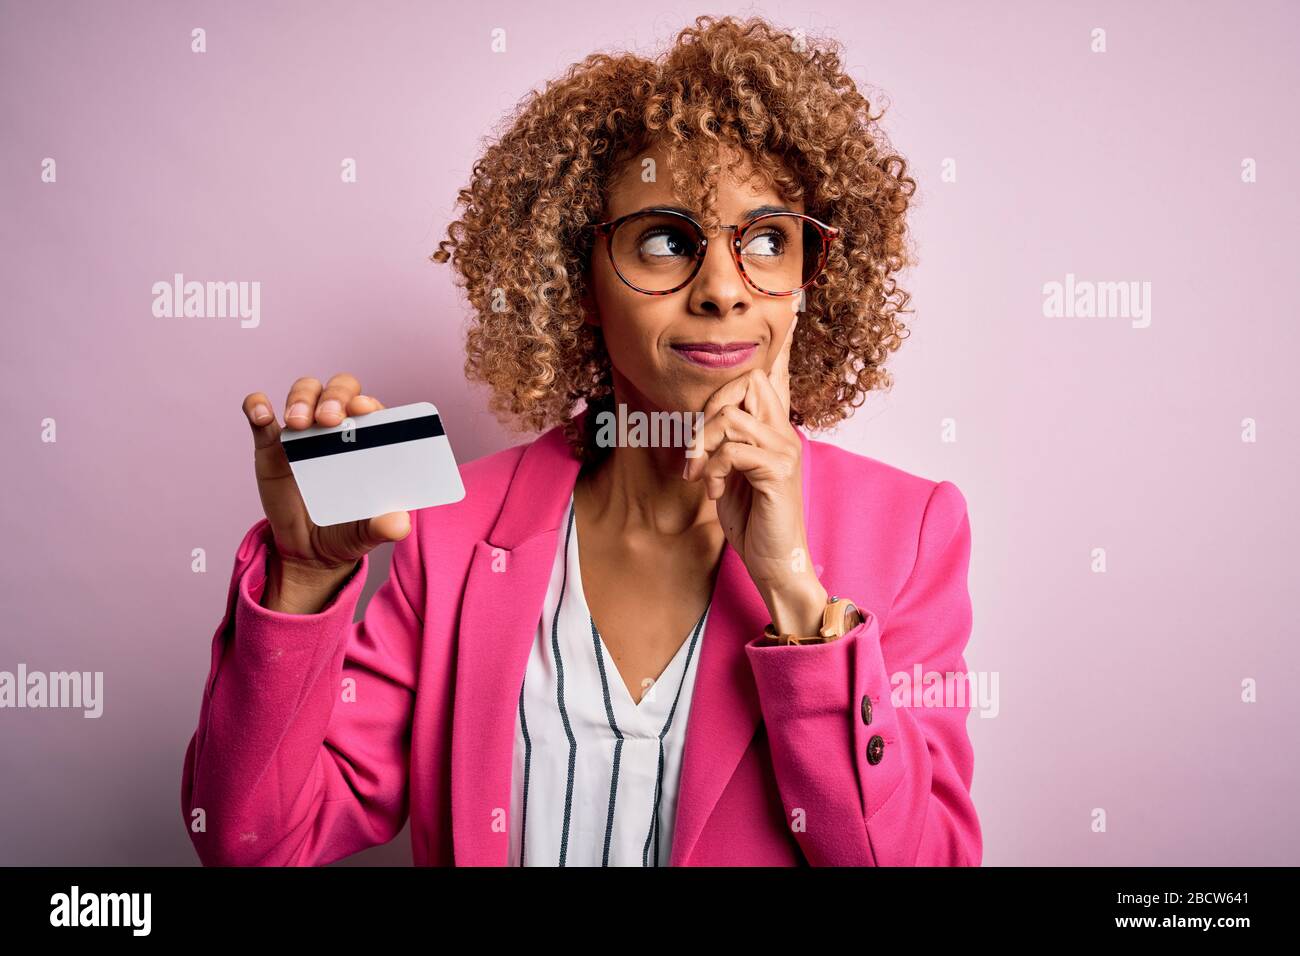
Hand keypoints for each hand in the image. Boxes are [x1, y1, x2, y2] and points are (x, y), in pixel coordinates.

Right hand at [242, 372, 409, 577]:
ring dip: (301, 398)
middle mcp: (338, 427)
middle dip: (335, 395)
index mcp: (368, 440)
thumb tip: (400, 525)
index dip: (368, 403)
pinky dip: (257, 406)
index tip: (362, 410)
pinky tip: (261, 416)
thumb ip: (383, 527)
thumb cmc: (347, 530)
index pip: (372, 408)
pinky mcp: (270, 444)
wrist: (309, 550)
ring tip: (297, 424)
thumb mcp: (367, 532)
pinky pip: (260, 413)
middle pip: (339, 389)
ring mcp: (304, 431)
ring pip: (305, 392)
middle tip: (328, 420)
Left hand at [682, 313, 826, 628]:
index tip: (789, 307)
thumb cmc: (754, 522)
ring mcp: (784, 449)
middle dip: (709, 408)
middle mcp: (784, 431)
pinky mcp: (778, 470)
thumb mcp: (729, 478)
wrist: (778, 566)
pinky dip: (713, 467)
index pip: (774, 375)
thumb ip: (723, 447)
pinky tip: (711, 491)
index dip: (778, 344)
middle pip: (746, 381)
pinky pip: (735, 446)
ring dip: (704, 443)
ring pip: (735, 412)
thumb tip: (702, 429)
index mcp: (773, 429)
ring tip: (696, 475)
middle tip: (693, 451)